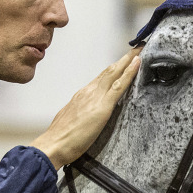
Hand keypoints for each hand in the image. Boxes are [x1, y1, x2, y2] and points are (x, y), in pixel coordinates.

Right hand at [30, 46, 141, 169]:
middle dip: (124, 58)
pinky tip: (138, 64)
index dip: (114, 68)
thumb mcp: (70, 118)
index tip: (123, 60)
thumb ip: (80, 112)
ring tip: (139, 51)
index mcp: (82, 94)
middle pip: (110, 70)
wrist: (53, 144)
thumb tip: (85, 113)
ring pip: (115, 73)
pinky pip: (120, 85)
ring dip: (129, 60)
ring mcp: (96, 96)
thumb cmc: (61, 137)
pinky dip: (130, 72)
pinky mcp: (103, 106)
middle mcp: (89, 91)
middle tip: (136, 48)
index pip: (102, 77)